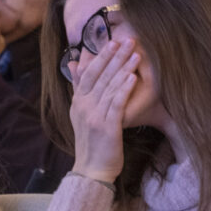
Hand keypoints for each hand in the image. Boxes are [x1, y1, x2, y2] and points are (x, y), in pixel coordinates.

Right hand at [68, 39, 139, 183]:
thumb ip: (79, 88)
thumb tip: (74, 64)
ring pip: (110, 87)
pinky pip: (116, 104)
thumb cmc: (92, 143)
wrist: (91, 170)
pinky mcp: (107, 127)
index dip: (100, 56)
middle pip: (100, 76)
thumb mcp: (82, 113)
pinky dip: (124, 89)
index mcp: (78, 102)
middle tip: (127, 40)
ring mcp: (94, 116)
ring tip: (135, 54)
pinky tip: (133, 77)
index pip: (88, 73)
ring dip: (123, 68)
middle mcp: (84, 106)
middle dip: (115, 56)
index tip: (111, 41)